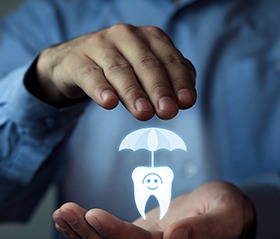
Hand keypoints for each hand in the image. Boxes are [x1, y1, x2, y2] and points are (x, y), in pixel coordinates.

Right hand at [33, 24, 195, 119]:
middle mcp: (126, 36)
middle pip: (146, 64)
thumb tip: (186, 98)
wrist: (76, 61)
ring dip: (133, 93)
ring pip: (120, 70)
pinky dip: (100, 89)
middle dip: (159, 89)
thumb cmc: (119, 67)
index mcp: (149, 38)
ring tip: (143, 113)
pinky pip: (90, 75)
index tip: (186, 102)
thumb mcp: (146, 70)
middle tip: (167, 111)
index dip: (180, 82)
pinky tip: (108, 102)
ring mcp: (100, 45)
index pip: (170, 60)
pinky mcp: (78, 60)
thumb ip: (168, 79)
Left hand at [53, 181, 254, 238]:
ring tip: (61, 214)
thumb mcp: (222, 214)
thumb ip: (201, 230)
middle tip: (65, 210)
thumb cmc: (224, 209)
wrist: (222, 213)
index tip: (92, 214)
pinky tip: (73, 221)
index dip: (115, 233)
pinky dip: (88, 234)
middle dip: (87, 233)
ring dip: (81, 234)